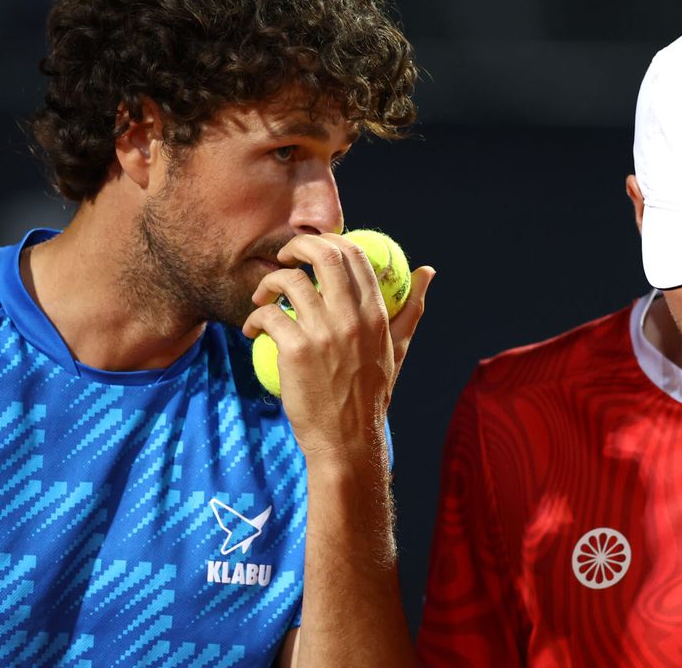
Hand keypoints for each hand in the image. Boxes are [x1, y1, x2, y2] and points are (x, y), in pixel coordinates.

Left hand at [241, 233, 433, 466]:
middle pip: (323, 255)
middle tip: (285, 257)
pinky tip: (253, 329)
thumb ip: (412, 308)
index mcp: (376, 313)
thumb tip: (428, 272)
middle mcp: (351, 318)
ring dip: (269, 282)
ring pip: (289, 281)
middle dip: (298, 246)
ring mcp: (322, 333)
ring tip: (263, 297)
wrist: (347, 440)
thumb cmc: (371, 394)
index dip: (331, 240)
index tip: (314, 249)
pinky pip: (268, 314)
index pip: (355, 255)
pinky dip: (255, 316)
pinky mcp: (294, 351)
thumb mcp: (398, 348)